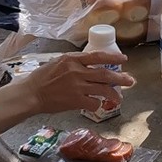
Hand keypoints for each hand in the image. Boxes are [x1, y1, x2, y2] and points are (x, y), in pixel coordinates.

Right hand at [0, 50, 134, 134]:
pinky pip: (94, 103)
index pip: (97, 56)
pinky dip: (98, 104)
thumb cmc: (41, 78)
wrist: (31, 94)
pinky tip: (98, 106)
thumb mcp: (57, 63)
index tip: (124, 59)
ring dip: (114, 94)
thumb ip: (74, 63)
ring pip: (103, 89)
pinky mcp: (76, 101)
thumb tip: (88, 64)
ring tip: (119, 98)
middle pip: (105, 74)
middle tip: (131, 81)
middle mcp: (77, 71)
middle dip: (120, 78)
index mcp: (72, 59)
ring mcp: (77, 86)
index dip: (113, 57)